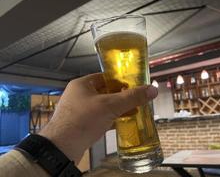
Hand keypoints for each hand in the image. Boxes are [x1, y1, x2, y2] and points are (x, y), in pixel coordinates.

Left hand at [39, 73, 157, 163]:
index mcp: (83, 85)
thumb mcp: (110, 105)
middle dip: (122, 96)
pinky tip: (122, 123)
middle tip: (136, 99)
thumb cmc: (80, 121)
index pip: (105, 77)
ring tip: (133, 110)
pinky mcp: (82, 124)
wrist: (63, 148)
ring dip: (118, 108)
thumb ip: (132, 97)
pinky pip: (100, 118)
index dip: (120, 80)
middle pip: (106, 92)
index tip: (133, 84)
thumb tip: (151, 90)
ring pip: (104, 106)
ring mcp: (80, 110)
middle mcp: (80, 96)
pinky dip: (112, 119)